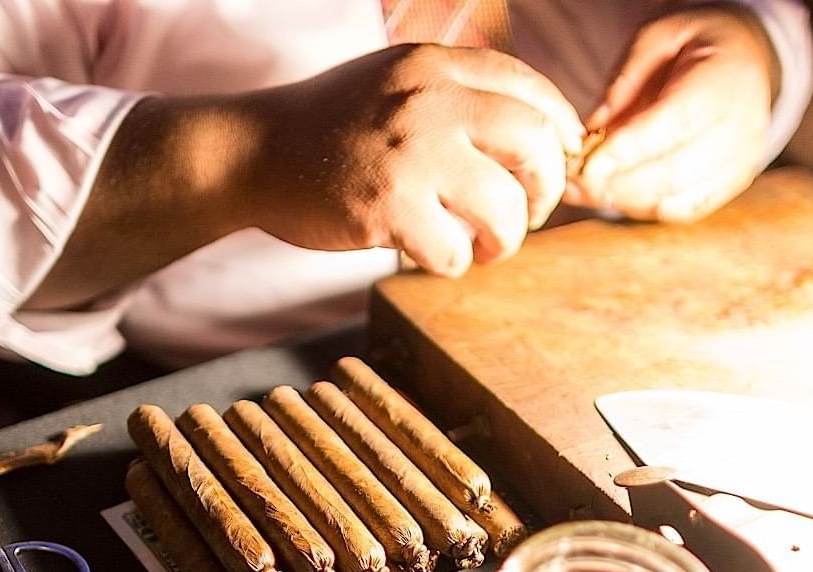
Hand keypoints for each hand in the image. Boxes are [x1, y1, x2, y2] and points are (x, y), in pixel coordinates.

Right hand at [246, 44, 583, 275]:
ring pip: (504, 208)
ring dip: (503, 239)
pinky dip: (451, 264)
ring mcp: (409, 154)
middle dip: (544, 190)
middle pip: (535, 144)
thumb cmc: (331, 128)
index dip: (558, 134)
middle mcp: (429, 100)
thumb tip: (536, 141)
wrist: (254, 153)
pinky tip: (429, 253)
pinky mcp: (387, 208)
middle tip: (525, 215)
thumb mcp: (396, 81)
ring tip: (480, 246)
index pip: (532, 90)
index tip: (555, 165)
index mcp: (436, 65)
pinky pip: (455, 252)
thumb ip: (456, 96)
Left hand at [567, 6, 776, 222]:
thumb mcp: (658, 36)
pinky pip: (685, 210)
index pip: (671, 126)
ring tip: (587, 190)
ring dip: (624, 201)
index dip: (624, 152)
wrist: (749, 57)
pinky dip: (646, 209)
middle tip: (574, 185)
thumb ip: (625, 79)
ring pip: (676, 199)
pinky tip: (619, 195)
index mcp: (723, 81)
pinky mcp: (735, 182)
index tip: (582, 165)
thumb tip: (593, 128)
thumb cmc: (696, 45)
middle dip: (615, 185)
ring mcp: (742, 159)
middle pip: (672, 173)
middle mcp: (741, 125)